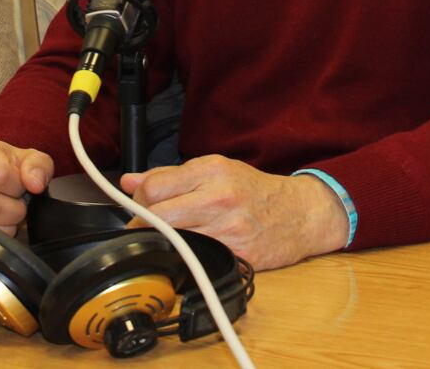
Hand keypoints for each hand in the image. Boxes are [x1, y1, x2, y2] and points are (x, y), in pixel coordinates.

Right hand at [0, 135, 54, 241]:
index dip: (18, 188)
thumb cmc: (5, 166)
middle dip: (12, 212)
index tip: (19, 187)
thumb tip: (35, 184)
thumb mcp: (27, 159)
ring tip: (1, 214)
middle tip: (13, 205)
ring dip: (0, 228)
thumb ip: (38, 166)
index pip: (0, 176)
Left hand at [120, 155, 349, 270]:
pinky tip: (190, 251)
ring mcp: (229, 229)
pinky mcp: (237, 255)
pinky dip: (187, 257)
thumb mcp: (215, 170)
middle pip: (159, 215)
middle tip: (144, 228)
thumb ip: (169, 176)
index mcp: (211, 171)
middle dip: (143, 225)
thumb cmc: (255, 191)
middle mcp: (219, 197)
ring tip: (169, 238)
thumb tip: (129, 181)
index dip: (137, 202)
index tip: (137, 208)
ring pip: (174, 240)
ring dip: (164, 242)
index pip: (154, 188)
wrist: (300, 213)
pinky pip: (197, 258)